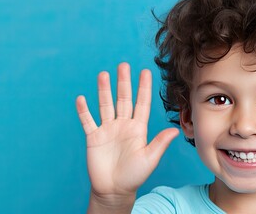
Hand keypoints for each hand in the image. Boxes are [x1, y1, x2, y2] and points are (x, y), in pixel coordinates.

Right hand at [76, 63, 178, 204]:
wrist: (114, 190)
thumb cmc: (134, 176)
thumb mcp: (149, 159)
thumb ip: (159, 143)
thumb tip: (175, 130)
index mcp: (138, 129)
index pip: (141, 103)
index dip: (143, 88)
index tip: (145, 71)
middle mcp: (123, 125)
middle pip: (123, 99)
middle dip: (123, 82)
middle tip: (123, 65)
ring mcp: (107, 130)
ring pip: (105, 105)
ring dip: (103, 90)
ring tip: (103, 74)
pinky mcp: (94, 137)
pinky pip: (88, 121)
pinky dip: (84, 111)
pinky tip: (81, 99)